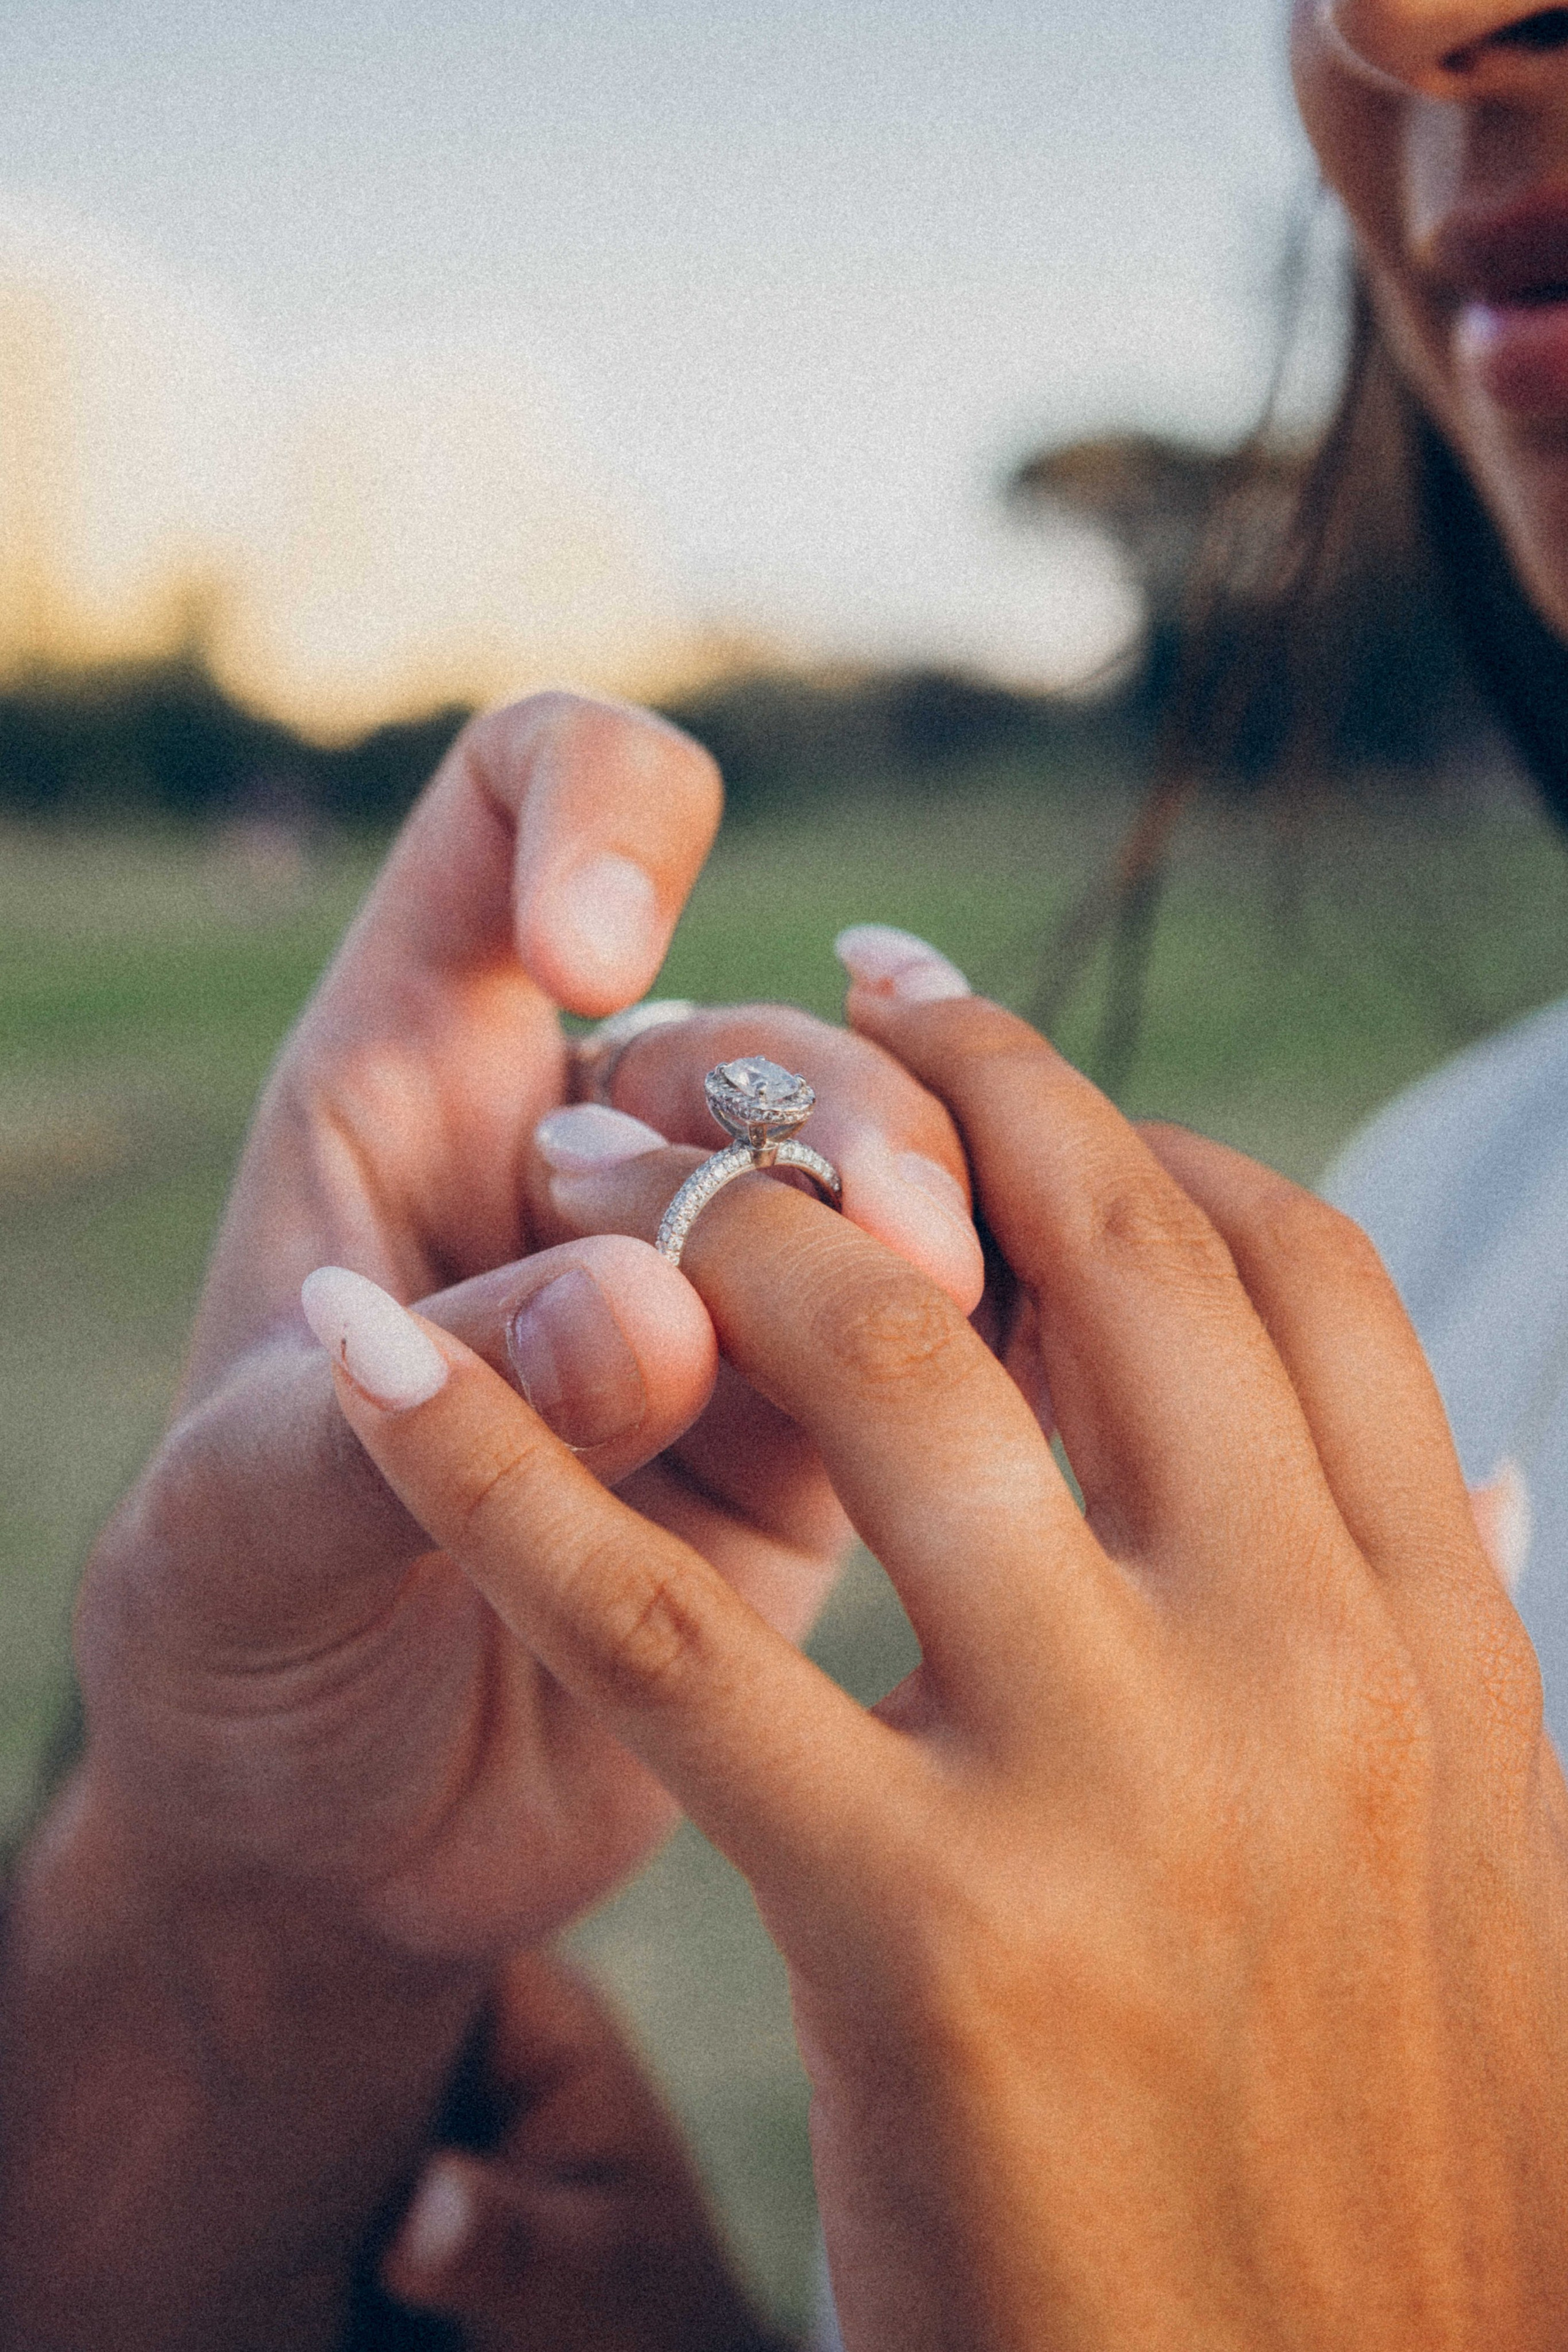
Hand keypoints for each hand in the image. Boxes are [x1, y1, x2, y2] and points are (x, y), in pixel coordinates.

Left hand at [73, 721, 978, 1961]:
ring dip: (926, 1213)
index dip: (594, 811)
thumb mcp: (246, 1519)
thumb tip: (656, 1315)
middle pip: (753, 1029)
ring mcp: (710, 1294)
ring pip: (877, 1173)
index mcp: (408, 1093)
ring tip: (936, 1304)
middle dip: (830, 1107)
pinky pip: (938, 1333)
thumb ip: (438, 1404)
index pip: (517, 806)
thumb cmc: (236, 1644)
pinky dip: (991, 1325)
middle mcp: (575, 1158)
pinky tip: (1025, 1367)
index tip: (600, 958)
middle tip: (884, 1245)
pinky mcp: (808, 1432)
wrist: (328, 1843)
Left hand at [326, 977, 1567, 2349]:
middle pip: (1097, 1251)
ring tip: (600, 1152)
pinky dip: (497, 1462)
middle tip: (799, 1014)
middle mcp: (1306, 1669)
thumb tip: (1436, 1466)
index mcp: (1434, 1640)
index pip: (1291, 1268)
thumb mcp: (1468, 1864)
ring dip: (715, 1214)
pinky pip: (663, 1626)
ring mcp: (1128, 1791)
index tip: (999, 1074)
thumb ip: (1426, 1638)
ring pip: (890, 1368)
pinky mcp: (929, 1939)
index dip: (1129, 1130)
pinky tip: (382, 1362)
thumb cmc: (1378, 2156)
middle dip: (926, 1094)